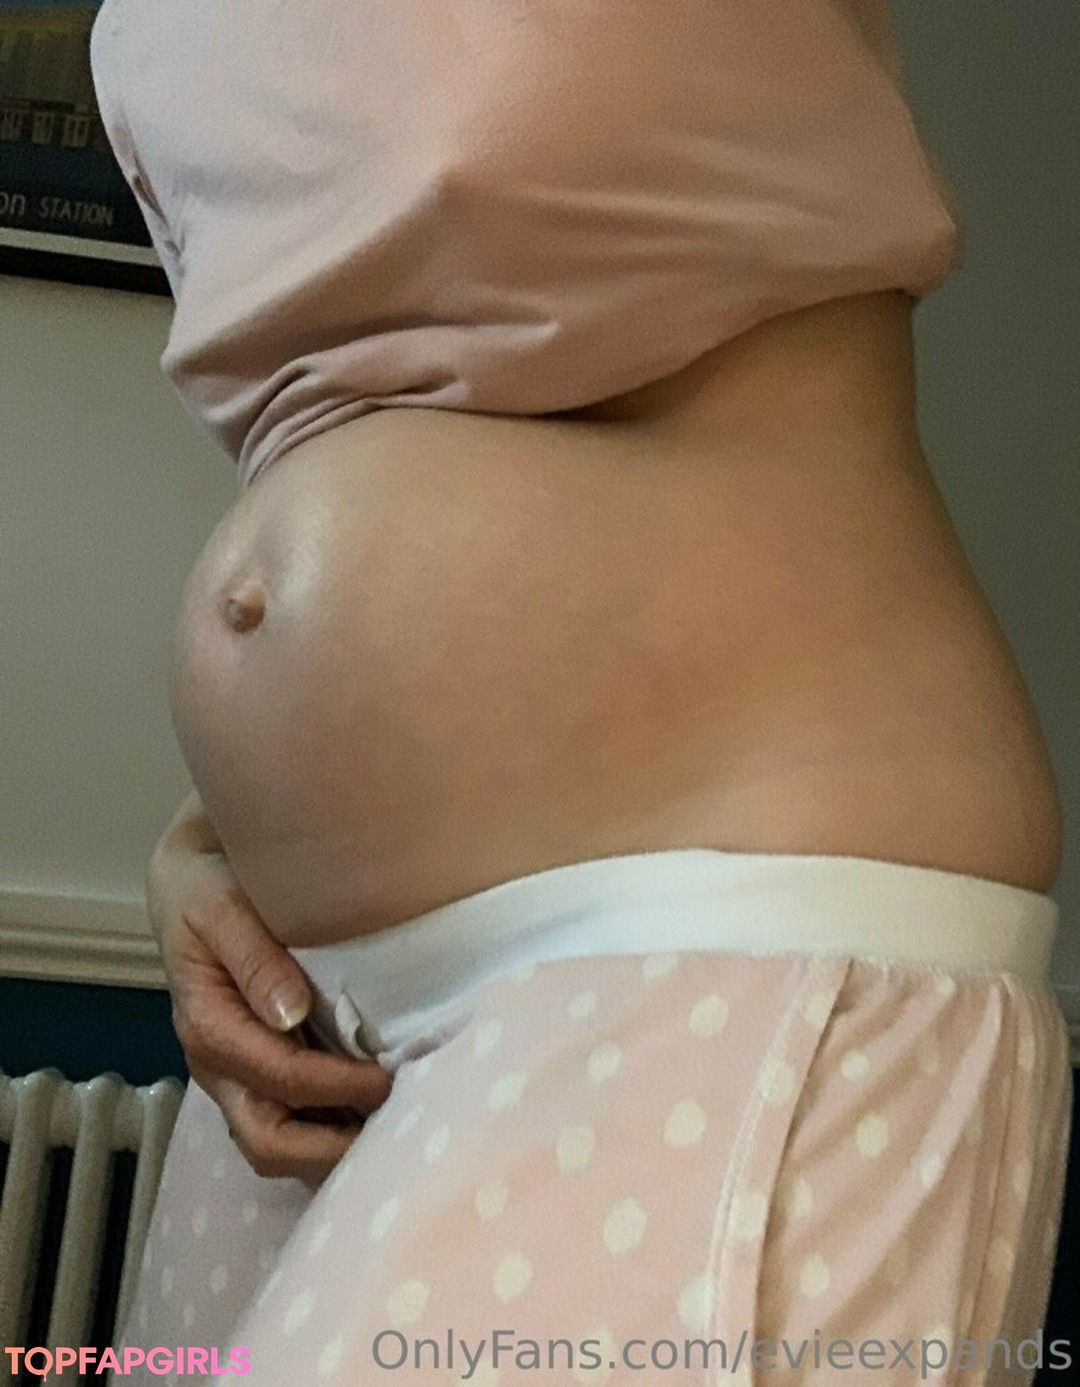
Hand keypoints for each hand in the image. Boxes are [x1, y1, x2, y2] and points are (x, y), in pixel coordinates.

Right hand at [146, 791, 391, 1187]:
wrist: (191, 881)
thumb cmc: (208, 888)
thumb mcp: (221, 907)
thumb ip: (255, 959)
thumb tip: (291, 1014)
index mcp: (208, 1026)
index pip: (279, 1079)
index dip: (337, 1088)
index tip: (389, 1079)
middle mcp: (218, 1066)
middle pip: (268, 1143)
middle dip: (333, 1149)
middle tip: (398, 1128)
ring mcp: (236, 1076)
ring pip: (278, 1146)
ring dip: (333, 1150)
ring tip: (392, 1132)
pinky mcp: (256, 1071)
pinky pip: (290, 1122)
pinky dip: (330, 1131)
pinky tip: (373, 1116)